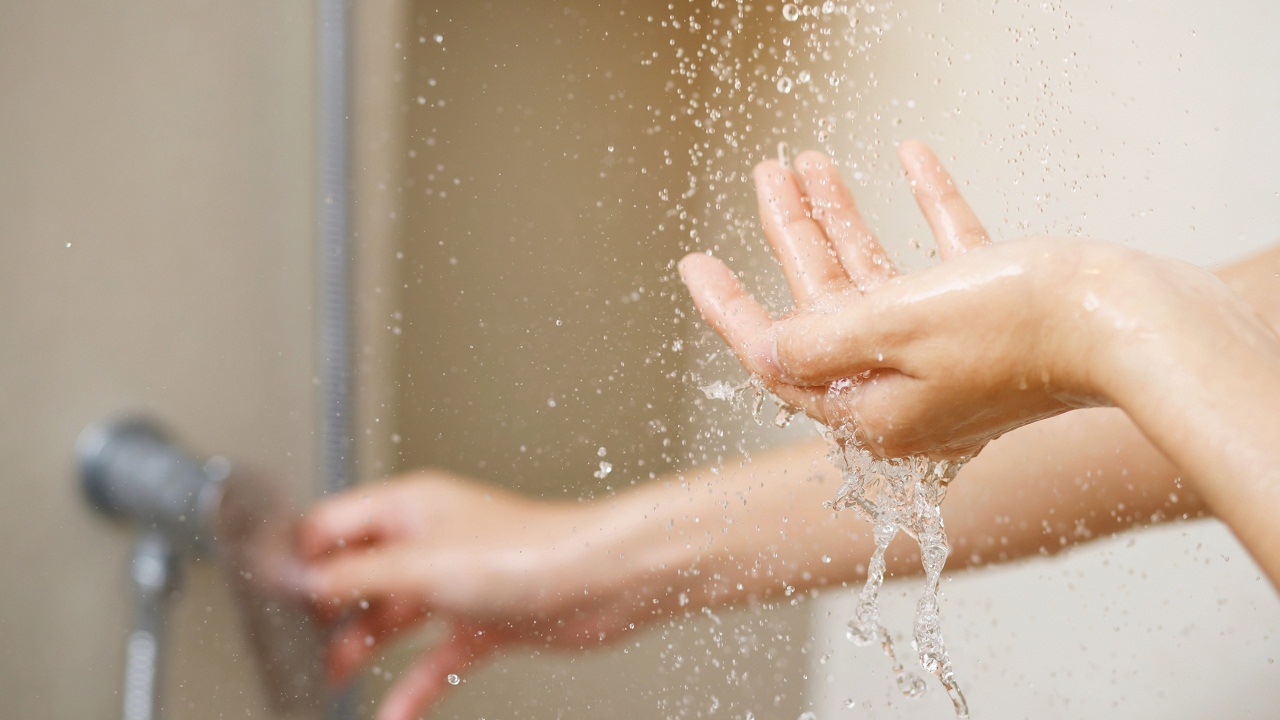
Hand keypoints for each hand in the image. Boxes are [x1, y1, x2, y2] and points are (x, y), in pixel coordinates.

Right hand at [299, 473, 642, 719]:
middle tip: (296, 646)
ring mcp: (457, 582)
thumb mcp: (421, 565)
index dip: (300, 559)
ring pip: (392, 618)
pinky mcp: (483, 621)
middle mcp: (430, 541)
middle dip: (327, 611)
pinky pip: (432, 657)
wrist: (602, 583)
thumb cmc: (528, 552)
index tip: (270, 596)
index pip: (334, 526)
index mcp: (410, 508)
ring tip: (332, 680)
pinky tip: (392, 715)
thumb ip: (356, 577)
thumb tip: (303, 583)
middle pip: (359, 575)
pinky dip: (411, 687)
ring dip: (362, 649)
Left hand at [678, 142, 1138, 458]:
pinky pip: (944, 255)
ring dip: (843, 216)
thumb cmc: (1016, 327)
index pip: (778, 357)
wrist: (1134, 321)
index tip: (692, 263)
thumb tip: (769, 351)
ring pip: (879, 276)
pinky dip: (923, 208)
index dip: (729, 308)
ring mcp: (953, 353)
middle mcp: (907, 388)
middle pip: (826, 304)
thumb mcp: (893, 329)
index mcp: (871, 407)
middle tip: (766, 173)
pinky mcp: (996, 316)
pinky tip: (907, 157)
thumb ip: (821, 340)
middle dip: (792, 235)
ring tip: (808, 159)